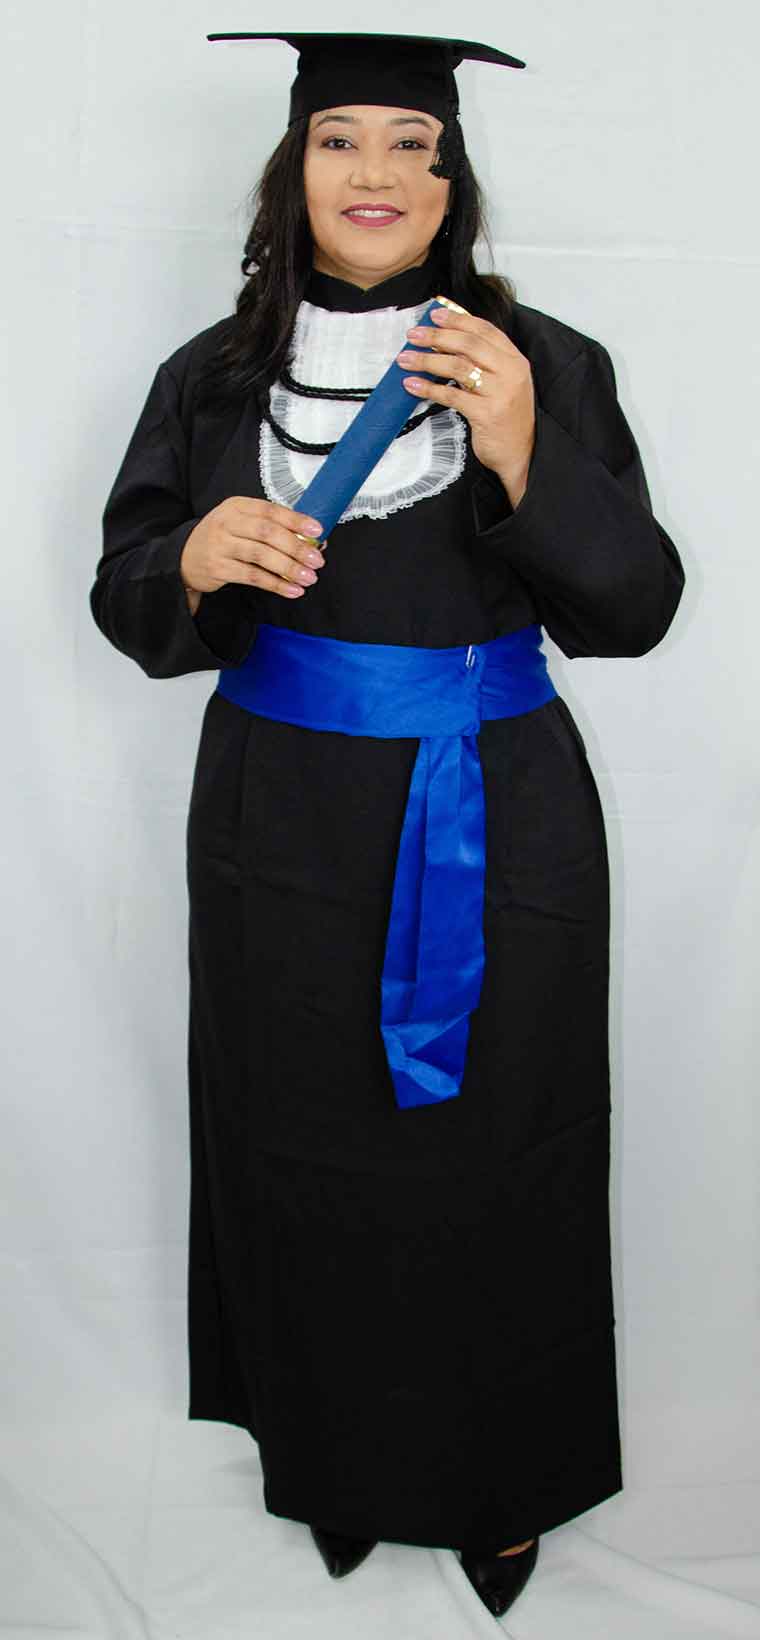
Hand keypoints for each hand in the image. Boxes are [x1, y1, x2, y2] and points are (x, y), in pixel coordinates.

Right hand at [180, 497, 325, 601]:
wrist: (184, 557)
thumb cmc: (223, 539)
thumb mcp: (242, 524)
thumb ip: (273, 529)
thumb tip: (312, 541)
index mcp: (237, 506)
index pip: (270, 510)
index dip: (296, 520)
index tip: (317, 531)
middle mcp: (227, 522)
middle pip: (267, 532)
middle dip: (296, 547)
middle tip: (316, 560)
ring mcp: (220, 545)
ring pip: (260, 555)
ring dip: (288, 568)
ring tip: (309, 578)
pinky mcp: (218, 568)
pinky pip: (252, 576)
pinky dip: (275, 584)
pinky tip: (292, 590)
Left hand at [395, 301, 535, 506]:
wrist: (521, 453)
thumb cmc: (506, 417)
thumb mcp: (502, 382)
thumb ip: (482, 361)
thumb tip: (446, 339)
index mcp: (515, 360)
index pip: (485, 329)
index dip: (458, 319)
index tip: (435, 314)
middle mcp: (511, 372)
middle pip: (469, 343)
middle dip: (437, 336)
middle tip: (413, 334)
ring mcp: (500, 393)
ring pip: (458, 366)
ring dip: (427, 361)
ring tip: (405, 359)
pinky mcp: (487, 414)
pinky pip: (452, 396)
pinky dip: (429, 389)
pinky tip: (413, 385)